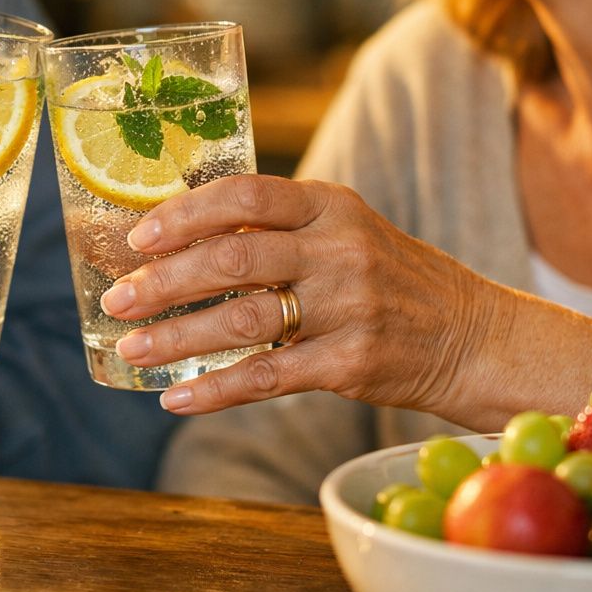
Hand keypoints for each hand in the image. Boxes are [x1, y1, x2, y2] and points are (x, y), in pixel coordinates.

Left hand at [98, 175, 497, 416]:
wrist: (472, 336)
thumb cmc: (389, 280)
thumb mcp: (344, 231)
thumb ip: (275, 228)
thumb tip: (178, 236)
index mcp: (329, 205)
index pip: (243, 193)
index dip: (183, 214)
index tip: (137, 239)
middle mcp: (338, 249)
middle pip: (232, 256)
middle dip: (164, 281)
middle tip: (118, 300)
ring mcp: (347, 306)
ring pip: (242, 318)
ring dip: (176, 337)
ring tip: (132, 349)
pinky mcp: (351, 361)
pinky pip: (268, 376)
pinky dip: (216, 389)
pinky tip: (177, 398)